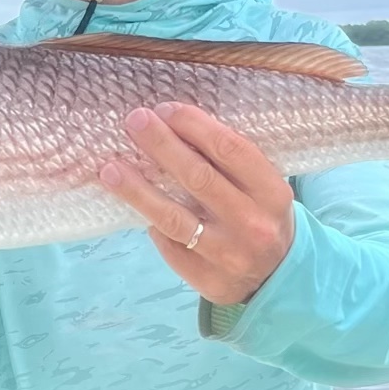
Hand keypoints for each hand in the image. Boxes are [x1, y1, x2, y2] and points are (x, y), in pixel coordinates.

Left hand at [99, 102, 294, 306]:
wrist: (278, 278)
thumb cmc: (262, 218)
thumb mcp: (262, 189)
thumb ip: (229, 164)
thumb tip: (174, 128)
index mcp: (272, 193)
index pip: (230, 149)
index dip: (193, 125)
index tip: (165, 109)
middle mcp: (252, 224)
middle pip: (198, 177)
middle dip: (161, 145)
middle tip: (134, 121)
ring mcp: (228, 255)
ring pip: (173, 218)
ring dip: (137, 190)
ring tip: (110, 169)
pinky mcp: (207, 280)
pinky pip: (170, 245)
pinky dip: (152, 222)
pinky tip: (135, 207)